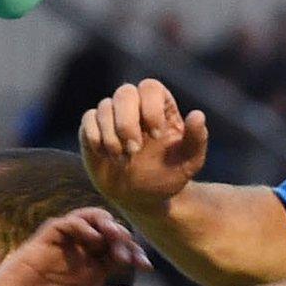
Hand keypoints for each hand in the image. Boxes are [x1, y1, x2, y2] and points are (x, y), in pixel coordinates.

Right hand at [0, 208, 147, 285]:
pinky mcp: (40, 244)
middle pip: (108, 232)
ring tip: (116, 239)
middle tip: (132, 254)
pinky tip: (93, 238)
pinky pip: (64, 223)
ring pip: (88, 220)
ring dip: (106, 224)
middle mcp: (78, 255)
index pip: (119, 251)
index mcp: (91, 271)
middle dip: (124, 238)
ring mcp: (60, 248)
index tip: (147, 267)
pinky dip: (81, 224)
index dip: (135, 254)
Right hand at [82, 79, 209, 215]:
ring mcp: (112, 117)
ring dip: (112, 134)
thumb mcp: (190, 162)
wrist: (143, 198)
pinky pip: (88, 120)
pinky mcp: (92, 130)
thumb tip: (198, 115)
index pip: (150, 88)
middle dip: (127, 121)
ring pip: (104, 106)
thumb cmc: (169, 176)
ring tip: (122, 158)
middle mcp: (134, 106)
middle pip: (125, 92)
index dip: (151, 107)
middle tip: (135, 149)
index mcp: (159, 107)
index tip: (156, 135)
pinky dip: (95, 136)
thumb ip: (197, 138)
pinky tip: (106, 155)